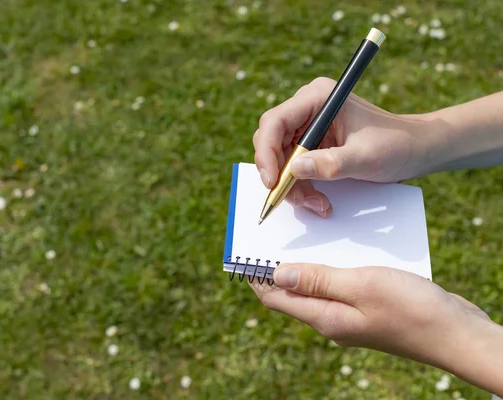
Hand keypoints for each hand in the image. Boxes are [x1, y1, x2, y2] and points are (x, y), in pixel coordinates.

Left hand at [249, 263, 492, 373]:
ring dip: (305, 266)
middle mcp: (332, 320)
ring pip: (316, 289)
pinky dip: (330, 268)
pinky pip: (339, 286)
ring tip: (298, 239)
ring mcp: (350, 316)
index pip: (276, 298)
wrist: (457, 333)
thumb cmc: (413, 310)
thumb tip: (276, 275)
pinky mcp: (368, 309)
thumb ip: (318, 280)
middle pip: (292, 294)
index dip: (256, 277)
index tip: (242, 254)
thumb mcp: (361, 286)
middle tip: (268, 239)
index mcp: (325, 317)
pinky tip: (337, 249)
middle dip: (275, 269)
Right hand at [253, 77, 430, 216]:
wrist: (416, 150)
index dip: (266, 152)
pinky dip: (302, 188)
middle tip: (295, 199)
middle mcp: (307, 109)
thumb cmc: (397, 145)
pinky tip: (320, 201)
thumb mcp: (365, 157)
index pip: (274, 122)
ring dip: (293, 187)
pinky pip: (293, 170)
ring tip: (318, 204)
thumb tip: (295, 169)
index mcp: (317, 98)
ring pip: (280, 161)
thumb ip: (331, 163)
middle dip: (281, 175)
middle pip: (272, 143)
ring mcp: (308, 128)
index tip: (272, 181)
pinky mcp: (312, 145)